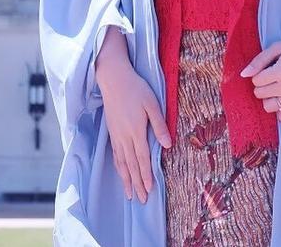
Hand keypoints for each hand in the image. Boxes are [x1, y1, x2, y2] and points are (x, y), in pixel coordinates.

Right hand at [95, 27, 171, 203]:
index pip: (142, 158)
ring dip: (127, 179)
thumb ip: (159, 125)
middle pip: (131, 165)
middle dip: (137, 183)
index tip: (149, 190)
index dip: (146, 175)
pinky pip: (115, 155)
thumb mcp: (152, 103)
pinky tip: (121, 173)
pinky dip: (119, 167)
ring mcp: (117, 135)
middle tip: (141, 200)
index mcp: (136, 131)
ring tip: (130, 194)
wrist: (113, 79)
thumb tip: (168, 145)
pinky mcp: (112, 131)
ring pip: (122, 163)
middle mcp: (125, 136)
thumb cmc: (136, 88)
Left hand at [240, 32, 280, 123]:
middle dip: (261, 86)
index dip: (258, 75)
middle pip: (261, 94)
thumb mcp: (277, 48)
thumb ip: (258, 61)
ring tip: (275, 88)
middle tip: (271, 77)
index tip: (266, 69)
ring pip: (270, 107)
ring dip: (268, 98)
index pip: (256, 82)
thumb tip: (243, 75)